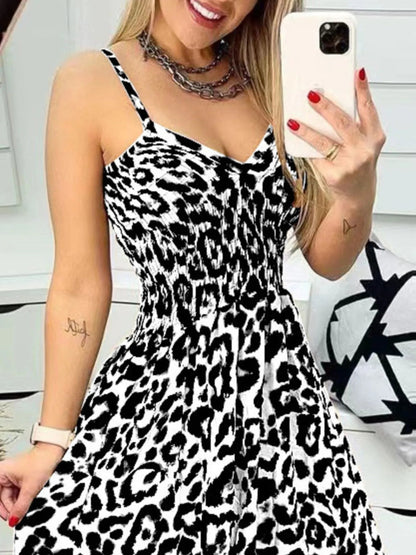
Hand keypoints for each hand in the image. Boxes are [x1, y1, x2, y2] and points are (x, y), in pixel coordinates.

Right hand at [0, 445, 64, 526]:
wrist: (55, 452)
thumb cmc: (42, 462)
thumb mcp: (30, 488)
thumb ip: (21, 507)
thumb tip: (13, 520)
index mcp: (1, 473)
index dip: (1, 509)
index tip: (8, 519)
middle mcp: (5, 474)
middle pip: (3, 499)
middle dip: (11, 509)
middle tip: (18, 518)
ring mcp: (13, 477)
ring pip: (12, 497)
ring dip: (18, 505)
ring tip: (25, 511)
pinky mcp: (21, 479)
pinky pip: (18, 494)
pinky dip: (22, 500)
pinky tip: (28, 505)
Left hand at [286, 67, 385, 207]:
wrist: (358, 194)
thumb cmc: (358, 162)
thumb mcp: (363, 143)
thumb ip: (354, 125)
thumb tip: (328, 101)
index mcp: (375, 137)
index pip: (369, 109)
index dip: (363, 90)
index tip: (355, 73)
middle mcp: (364, 150)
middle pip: (342, 123)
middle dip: (325, 107)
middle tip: (311, 94)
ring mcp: (350, 164)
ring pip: (324, 142)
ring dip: (306, 130)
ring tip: (293, 121)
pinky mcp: (334, 176)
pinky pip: (315, 157)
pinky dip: (304, 148)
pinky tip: (294, 140)